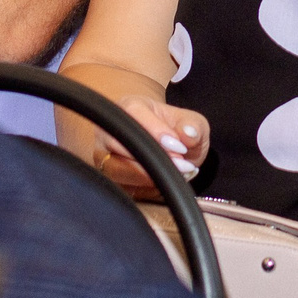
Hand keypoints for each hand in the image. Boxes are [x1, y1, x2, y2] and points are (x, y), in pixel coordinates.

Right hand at [93, 96, 209, 198]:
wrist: (166, 147)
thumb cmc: (175, 130)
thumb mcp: (192, 123)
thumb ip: (193, 126)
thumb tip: (188, 134)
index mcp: (127, 107)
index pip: (134, 115)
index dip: (156, 132)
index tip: (180, 148)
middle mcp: (108, 130)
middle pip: (121, 144)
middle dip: (153, 158)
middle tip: (183, 166)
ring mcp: (104, 156)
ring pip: (118, 170)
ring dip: (150, 177)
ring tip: (178, 175)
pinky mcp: (109, 179)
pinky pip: (124, 188)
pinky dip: (148, 190)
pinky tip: (165, 183)